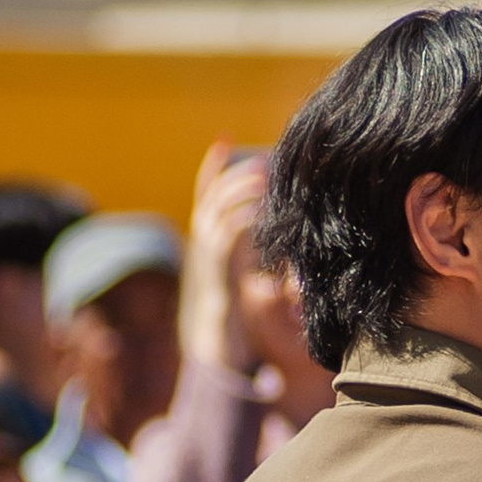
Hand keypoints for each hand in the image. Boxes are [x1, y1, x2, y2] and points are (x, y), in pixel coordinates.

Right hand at [181, 141, 272, 374]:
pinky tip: (261, 212)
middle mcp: (203, 242)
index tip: (224, 138)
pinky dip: (242, 221)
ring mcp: (208, 257)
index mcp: (209, 237)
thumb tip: (277, 223)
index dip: (212, 164)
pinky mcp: (218, 274)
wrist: (222, 343)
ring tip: (264, 178)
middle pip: (211, 195)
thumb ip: (252, 245)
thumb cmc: (239, 309)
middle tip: (261, 160)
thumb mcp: (245, 268)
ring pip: (217, 212)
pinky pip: (227, 240)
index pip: (205, 192)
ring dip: (240, 192)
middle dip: (233, 173)